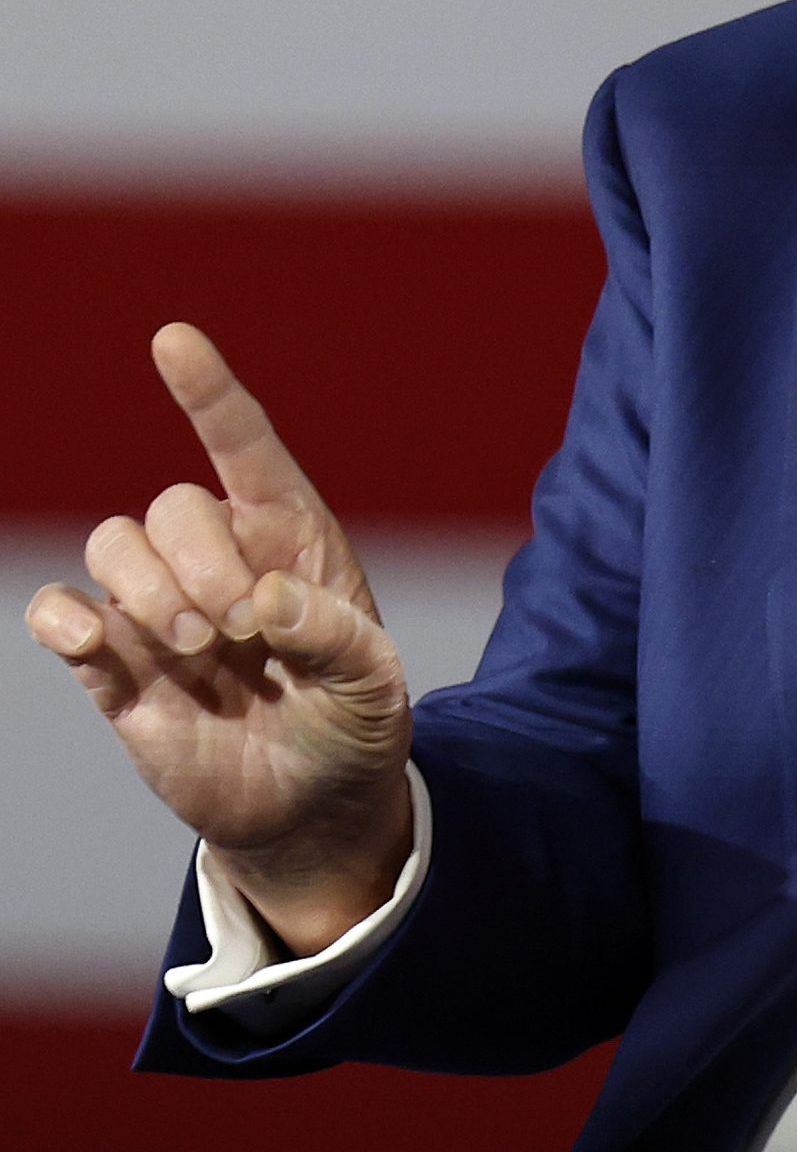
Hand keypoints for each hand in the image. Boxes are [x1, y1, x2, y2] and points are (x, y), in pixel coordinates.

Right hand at [23, 324, 412, 951]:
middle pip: (173, 509)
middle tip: (243, 629)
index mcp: (293, 541)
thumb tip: (267, 600)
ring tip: (200, 648)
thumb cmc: (356, 728)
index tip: (174, 340)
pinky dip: (63, 620)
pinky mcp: (117, 667)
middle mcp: (221, 561)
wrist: (314, 811)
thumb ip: (336, 636)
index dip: (209, 394)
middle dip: (203, 562)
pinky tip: (89, 642)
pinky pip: (62, 616)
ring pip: (114, 547)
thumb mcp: (377, 685)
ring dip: (148, 590)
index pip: (245, 449)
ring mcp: (163, 611)